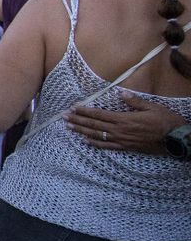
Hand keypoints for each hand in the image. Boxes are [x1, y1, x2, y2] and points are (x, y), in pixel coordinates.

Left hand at [67, 92, 185, 153]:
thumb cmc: (166, 121)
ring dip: (82, 132)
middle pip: (94, 125)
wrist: (176, 140)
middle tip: (64, 117)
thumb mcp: (152, 107)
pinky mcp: (126, 148)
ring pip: (97, 136)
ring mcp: (122, 140)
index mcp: (124, 119)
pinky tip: (85, 141)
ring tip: (69, 128)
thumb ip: (134, 101)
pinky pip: (107, 146)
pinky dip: (95, 144)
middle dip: (78, 121)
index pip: (99, 115)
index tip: (73, 108)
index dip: (85, 112)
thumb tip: (120, 93)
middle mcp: (120, 131)